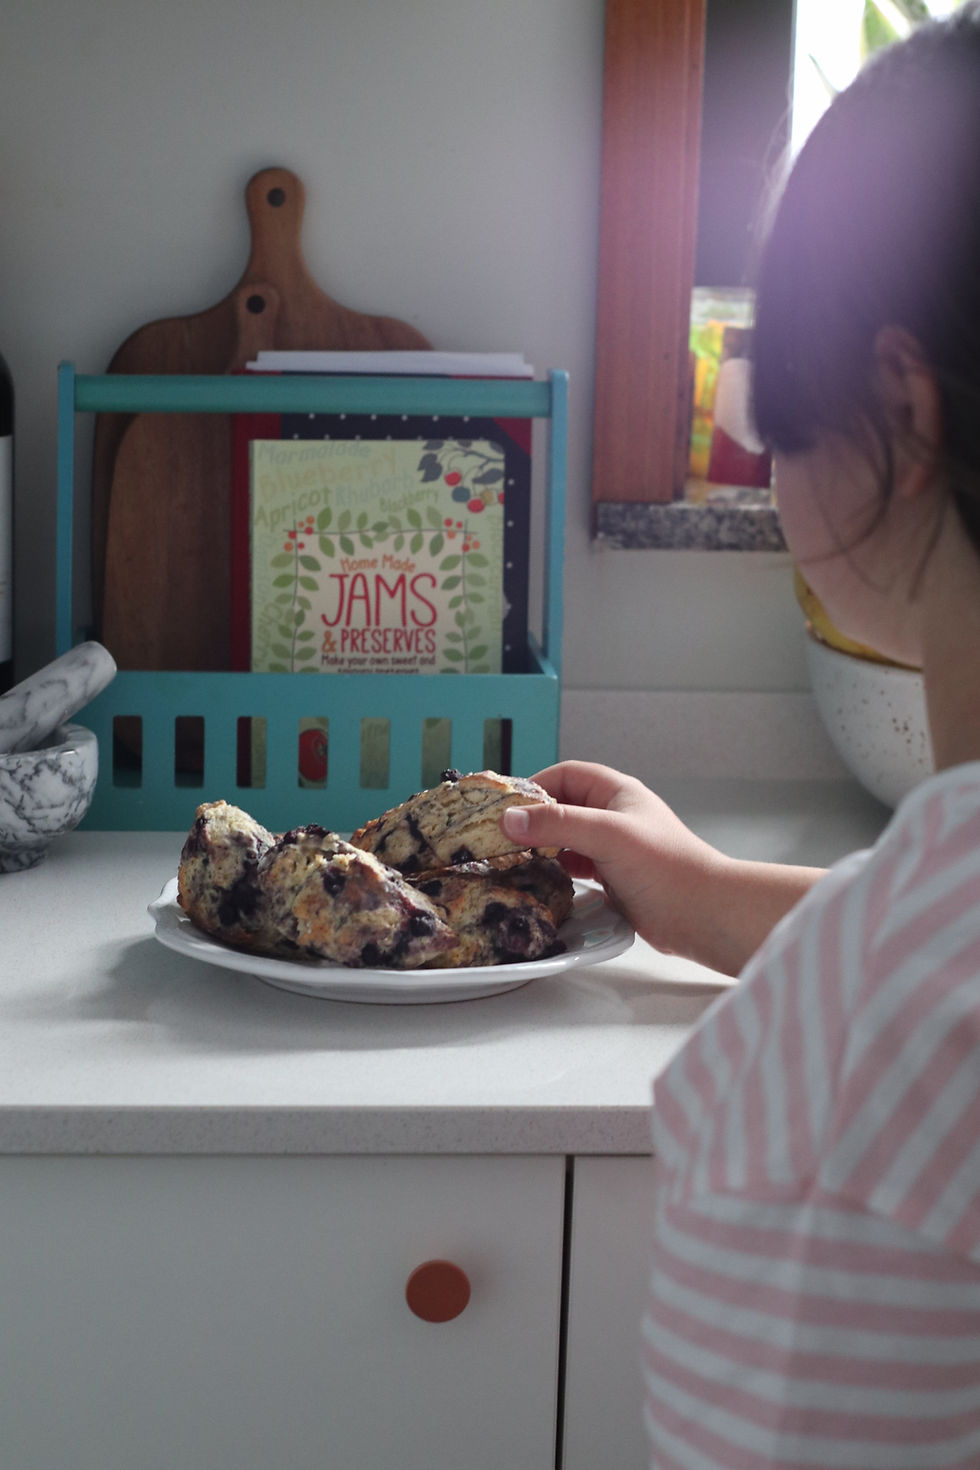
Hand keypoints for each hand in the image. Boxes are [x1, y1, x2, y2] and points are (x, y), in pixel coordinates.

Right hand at [503, 761, 822, 975]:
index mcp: (616, 793)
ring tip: (512, 862)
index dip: (533, 786)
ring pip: (566, 839)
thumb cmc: (666, 867)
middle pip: (562, 807)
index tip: (504, 807)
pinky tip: (540, 882)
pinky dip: (556, 871)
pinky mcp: (614, 878)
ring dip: (541, 848)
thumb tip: (509, 819)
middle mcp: (614, 816)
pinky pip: (575, 867)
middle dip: (531, 820)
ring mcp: (614, 848)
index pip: (565, 775)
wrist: (703, 915)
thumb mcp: (607, 836)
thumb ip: (558, 825)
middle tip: (499, 838)